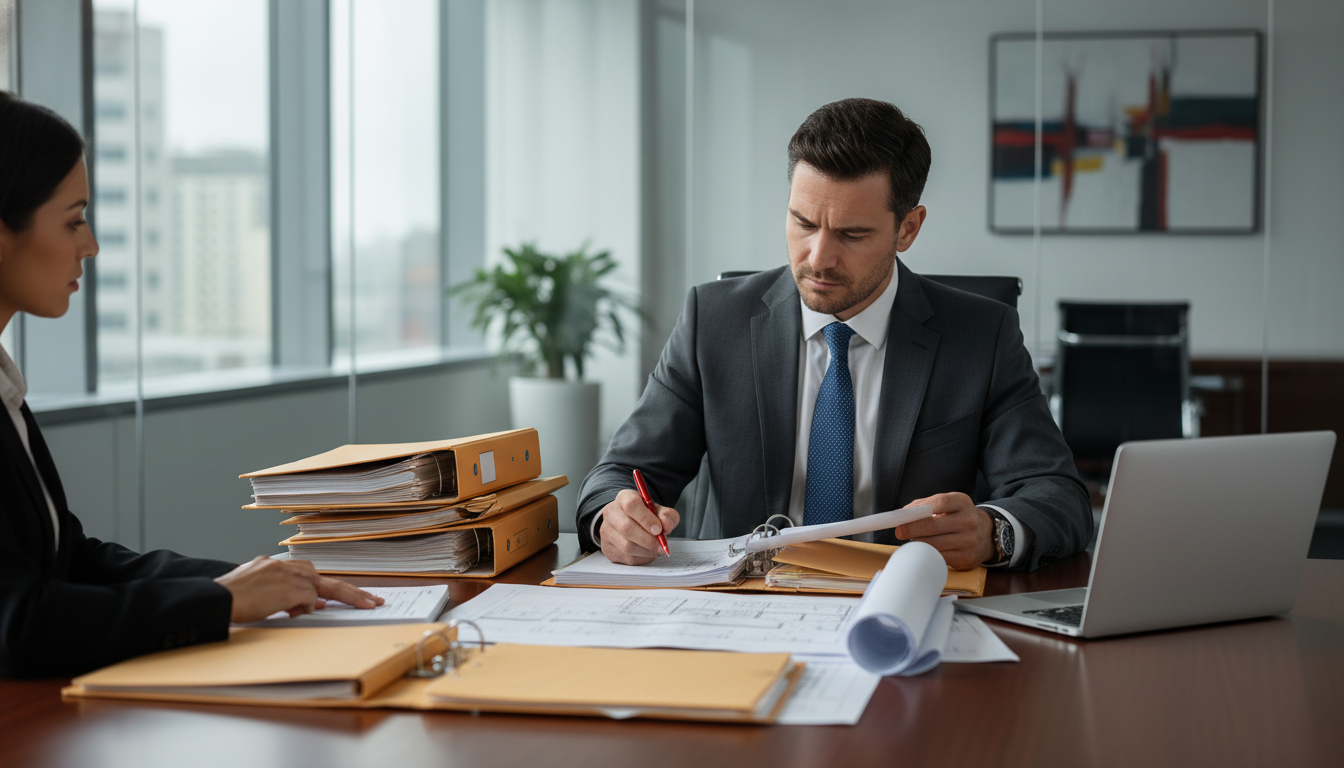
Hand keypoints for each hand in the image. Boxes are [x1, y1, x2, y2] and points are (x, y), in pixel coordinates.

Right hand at [215, 556, 384, 622]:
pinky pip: (309, 602)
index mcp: (278, 566)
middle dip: (354, 592)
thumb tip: (311, 605)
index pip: (313, 576)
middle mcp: (287, 567)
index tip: (352, 594)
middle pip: (329, 580)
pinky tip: (287, 611)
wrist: (218, 599)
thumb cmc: (232, 599)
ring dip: (338, 598)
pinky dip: (304, 609)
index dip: (333, 588)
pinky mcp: (292, 588)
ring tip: (354, 604)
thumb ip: (286, 594)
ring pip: (324, 589)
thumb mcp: (261, 592)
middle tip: (373, 601)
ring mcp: (291, 576)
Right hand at [599, 489, 680, 564]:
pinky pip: (626, 558)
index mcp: (624, 498)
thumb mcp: (660, 511)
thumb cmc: (646, 516)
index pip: (631, 505)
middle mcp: (611, 513)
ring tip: (657, 549)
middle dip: (648, 540)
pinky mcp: (607, 548)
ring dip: (647, 551)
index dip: (646, 519)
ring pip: (627, 546)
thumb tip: (666, 526)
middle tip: (662, 545)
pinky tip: (648, 553)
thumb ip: (667, 516)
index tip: (659, 529)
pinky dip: (642, 558)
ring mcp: (606, 531)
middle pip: (626, 528)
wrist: (631, 523)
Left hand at [892, 492, 995, 569]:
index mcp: (963, 503)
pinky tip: (923, 550)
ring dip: (918, 543)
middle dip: (911, 529)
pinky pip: (939, 558)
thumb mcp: (950, 504)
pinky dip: (927, 554)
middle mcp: (969, 521)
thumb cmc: (959, 517)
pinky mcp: (966, 558)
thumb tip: (904, 513)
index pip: (938, 503)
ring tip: (913, 540)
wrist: (987, 535)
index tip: (902, 516)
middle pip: (933, 525)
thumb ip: (927, 505)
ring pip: (933, 544)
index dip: (917, 509)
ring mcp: (969, 541)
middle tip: (899, 532)